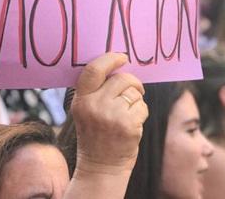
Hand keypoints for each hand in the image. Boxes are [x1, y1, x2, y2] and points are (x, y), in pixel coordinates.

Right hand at [70, 53, 148, 174]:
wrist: (100, 168)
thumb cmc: (96, 136)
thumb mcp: (86, 112)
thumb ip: (96, 91)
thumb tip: (118, 66)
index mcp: (81, 100)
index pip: (93, 70)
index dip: (110, 59)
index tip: (122, 57)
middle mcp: (94, 106)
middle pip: (121, 79)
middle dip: (132, 83)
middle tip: (134, 92)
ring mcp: (111, 115)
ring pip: (134, 93)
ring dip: (136, 102)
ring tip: (126, 116)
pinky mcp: (127, 125)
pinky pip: (142, 107)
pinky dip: (141, 114)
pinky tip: (131, 126)